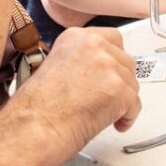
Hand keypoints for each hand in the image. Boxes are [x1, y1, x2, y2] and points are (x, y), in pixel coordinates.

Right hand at [11, 28, 140, 149]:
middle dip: (119, 81)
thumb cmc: (35, 108)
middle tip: (107, 97)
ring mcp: (108, 65)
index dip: (113, 60)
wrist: (31, 128)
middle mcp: (94, 45)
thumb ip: (80, 60)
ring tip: (105, 113)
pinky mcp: (118, 88)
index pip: (111, 39)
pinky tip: (115, 122)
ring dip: (123, 99)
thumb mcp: (56, 66)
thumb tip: (96, 72)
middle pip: (125, 60)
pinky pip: (135, 104)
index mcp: (76, 37)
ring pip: (131, 82)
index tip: (109, 73)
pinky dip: (127, 116)